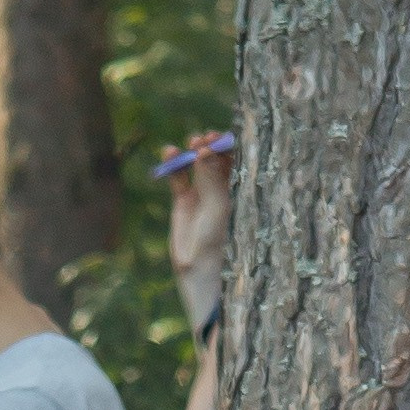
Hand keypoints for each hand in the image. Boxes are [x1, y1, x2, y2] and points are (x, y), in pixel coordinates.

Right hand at [166, 139, 230, 319]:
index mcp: (240, 188)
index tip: (219, 139)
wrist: (201, 270)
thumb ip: (211, 178)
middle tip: (204, 139)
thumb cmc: (219, 241)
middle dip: (210, 145)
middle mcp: (222, 188)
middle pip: (216, 156)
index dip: (227, 144)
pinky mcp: (184, 201)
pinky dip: (174, 163)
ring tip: (190, 144)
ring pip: (197, 163)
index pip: (236, 157)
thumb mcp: (217, 207)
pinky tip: (169, 151)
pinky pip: (178, 176)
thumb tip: (204, 148)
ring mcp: (202, 193)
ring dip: (193, 151)